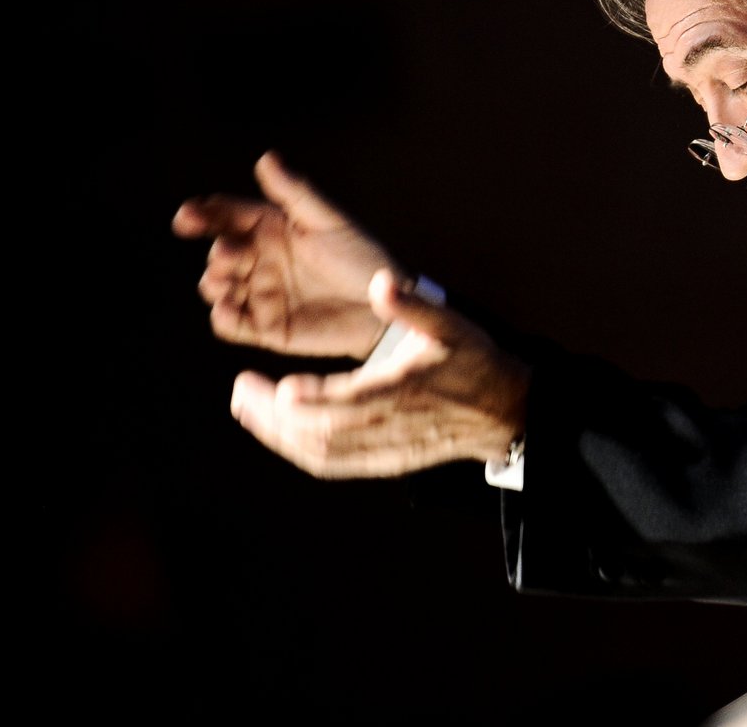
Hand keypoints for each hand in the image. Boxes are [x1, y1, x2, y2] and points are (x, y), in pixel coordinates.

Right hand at [174, 151, 401, 357]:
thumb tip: (266, 158)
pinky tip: (226, 310)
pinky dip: (223, 318)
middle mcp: (259, 260)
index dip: (204, 214)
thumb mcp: (330, 222)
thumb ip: (296, 194)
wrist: (385, 307)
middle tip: (228, 254)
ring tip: (223, 280)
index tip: (187, 216)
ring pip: (219, 287)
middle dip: (218, 253)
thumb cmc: (361, 258)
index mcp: (271, 229)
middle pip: (221, 252)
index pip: (228, 216)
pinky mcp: (267, 327)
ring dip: (214, 283)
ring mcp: (260, 294)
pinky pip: (233, 324)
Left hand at [228, 270, 530, 477]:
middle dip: (276, 416)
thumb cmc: (475, 361)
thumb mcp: (452, 324)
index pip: (356, 400)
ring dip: (278, 435)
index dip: (318, 398)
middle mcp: (393, 425)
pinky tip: (275, 431)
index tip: (282, 387)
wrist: (504, 411)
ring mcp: (387, 449)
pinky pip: (332, 464)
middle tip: (242, 390)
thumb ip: (413, 306)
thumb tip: (379, 282)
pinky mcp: (384, 461)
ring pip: (322, 452)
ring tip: (246, 407)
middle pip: (324, 432)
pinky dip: (297, 450)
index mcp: (407, 389)